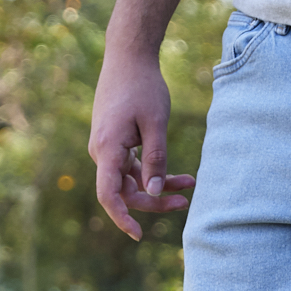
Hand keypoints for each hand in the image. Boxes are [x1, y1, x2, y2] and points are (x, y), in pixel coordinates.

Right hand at [88, 43, 195, 241]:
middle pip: (124, 191)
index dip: (122, 218)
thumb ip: (155, 160)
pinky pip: (131, 166)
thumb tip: (153, 192)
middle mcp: (101, 151)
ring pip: (131, 179)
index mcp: (107, 149)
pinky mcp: (115, 141)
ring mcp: (106, 147)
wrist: (128, 56)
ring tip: (190, 184)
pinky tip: (178, 174)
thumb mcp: (155, 124)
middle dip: (154, 200)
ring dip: (158, 185)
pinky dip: (152, 170)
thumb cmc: (143, 86)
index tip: (138, 234)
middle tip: (185, 202)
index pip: (108, 195)